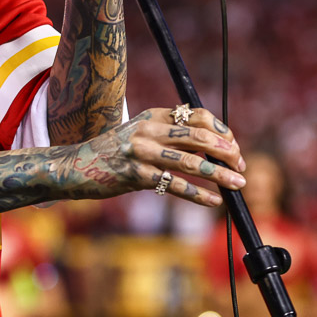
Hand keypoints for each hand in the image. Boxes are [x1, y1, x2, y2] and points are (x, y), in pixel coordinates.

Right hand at [62, 106, 245, 206]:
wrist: (75, 166)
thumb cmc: (113, 153)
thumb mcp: (140, 133)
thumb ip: (169, 135)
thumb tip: (211, 145)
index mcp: (153, 115)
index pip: (197, 115)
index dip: (221, 130)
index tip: (234, 146)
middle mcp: (149, 130)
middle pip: (199, 136)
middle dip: (227, 151)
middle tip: (241, 165)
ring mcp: (141, 153)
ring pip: (191, 162)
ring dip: (220, 174)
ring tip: (238, 184)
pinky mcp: (135, 176)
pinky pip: (175, 186)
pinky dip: (199, 195)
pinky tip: (214, 201)